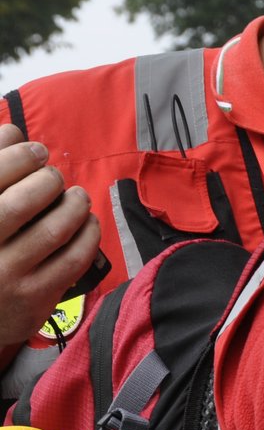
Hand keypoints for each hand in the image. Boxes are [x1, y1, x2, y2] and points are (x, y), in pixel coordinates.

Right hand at [0, 125, 98, 352]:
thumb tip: (12, 132)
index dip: (17, 157)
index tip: (35, 150)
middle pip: (21, 203)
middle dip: (47, 181)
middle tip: (54, 176)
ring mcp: (6, 276)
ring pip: (53, 230)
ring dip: (74, 206)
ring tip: (77, 196)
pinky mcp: (34, 297)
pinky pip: (73, 260)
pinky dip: (88, 236)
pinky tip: (89, 223)